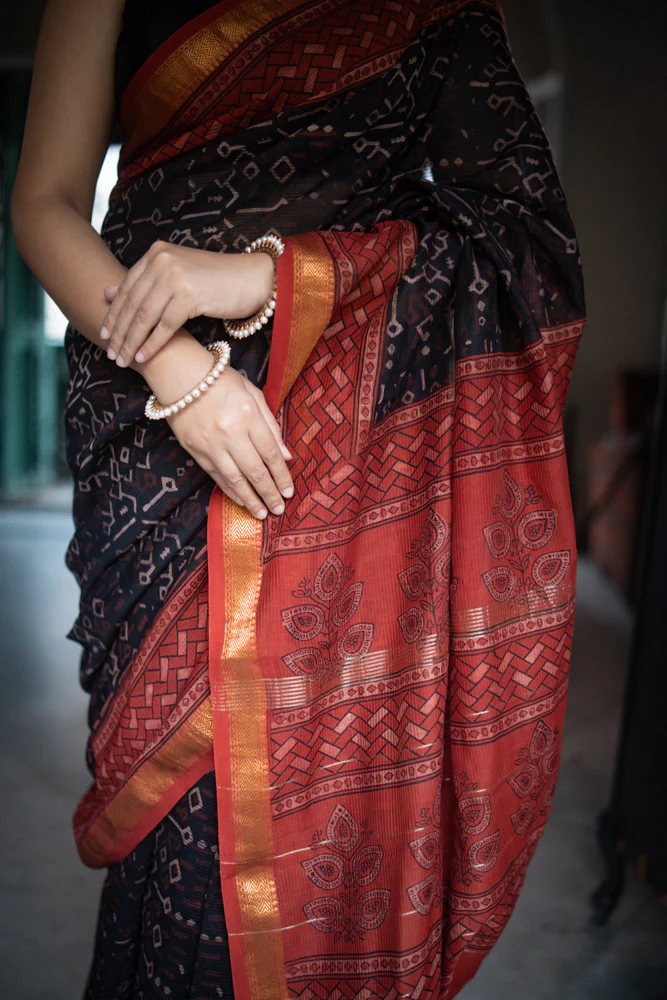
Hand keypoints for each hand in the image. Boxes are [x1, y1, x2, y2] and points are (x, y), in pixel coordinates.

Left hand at [100, 241, 274, 366]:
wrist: (253, 278)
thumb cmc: (217, 280)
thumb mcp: (176, 274)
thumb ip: (144, 281)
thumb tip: (107, 292)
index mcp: (157, 253)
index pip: (127, 287)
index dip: (114, 313)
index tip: (105, 334)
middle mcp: (163, 260)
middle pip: (133, 303)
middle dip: (119, 332)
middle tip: (111, 353)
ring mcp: (176, 277)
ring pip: (145, 317)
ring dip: (131, 342)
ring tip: (123, 359)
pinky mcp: (190, 295)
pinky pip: (164, 326)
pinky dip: (151, 344)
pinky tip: (143, 356)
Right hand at [160, 352, 293, 519]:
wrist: (180, 376)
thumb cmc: (221, 381)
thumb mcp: (253, 393)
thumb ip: (271, 424)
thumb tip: (285, 455)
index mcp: (248, 415)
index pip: (270, 453)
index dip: (281, 475)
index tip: (289, 491)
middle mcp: (231, 432)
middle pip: (255, 471)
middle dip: (269, 493)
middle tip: (279, 509)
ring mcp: (211, 444)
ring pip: (235, 479)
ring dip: (251, 499)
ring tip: (262, 513)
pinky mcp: (196, 451)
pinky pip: (216, 476)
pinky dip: (230, 491)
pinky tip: (241, 500)